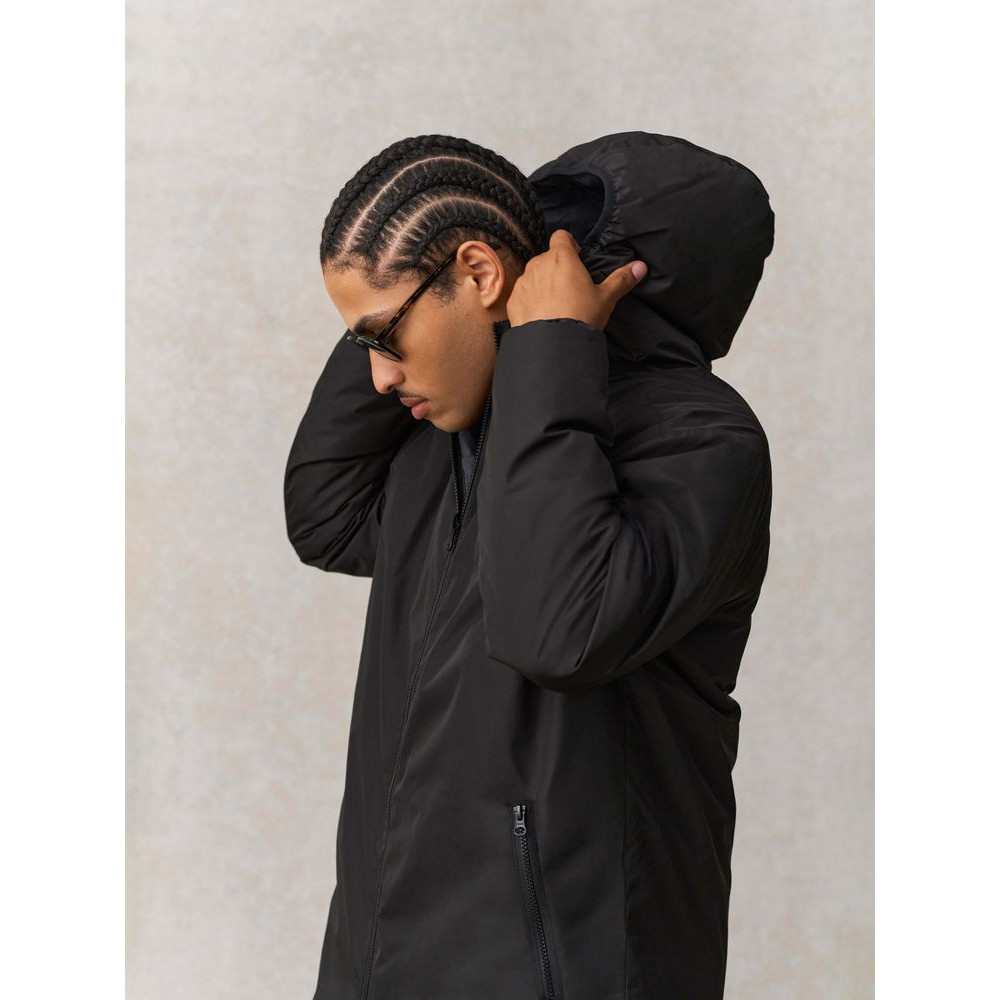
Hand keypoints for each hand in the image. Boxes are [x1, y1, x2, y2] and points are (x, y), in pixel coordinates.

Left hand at [505, 229, 646, 330]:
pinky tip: (541, 315)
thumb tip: (640, 266)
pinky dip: (530, 300)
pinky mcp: (514, 300)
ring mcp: (524, 282)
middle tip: (570, 287)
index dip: (569, 244)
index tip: (577, 257)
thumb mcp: (605, 298)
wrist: (553, 343)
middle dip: (557, 267)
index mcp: (562, 258)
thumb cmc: (581, 315)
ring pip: (533, 275)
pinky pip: (523, 294)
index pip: (561, 236)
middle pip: (547, 257)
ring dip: (543, 283)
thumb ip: (621, 279)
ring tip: (556, 303)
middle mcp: (539, 264)